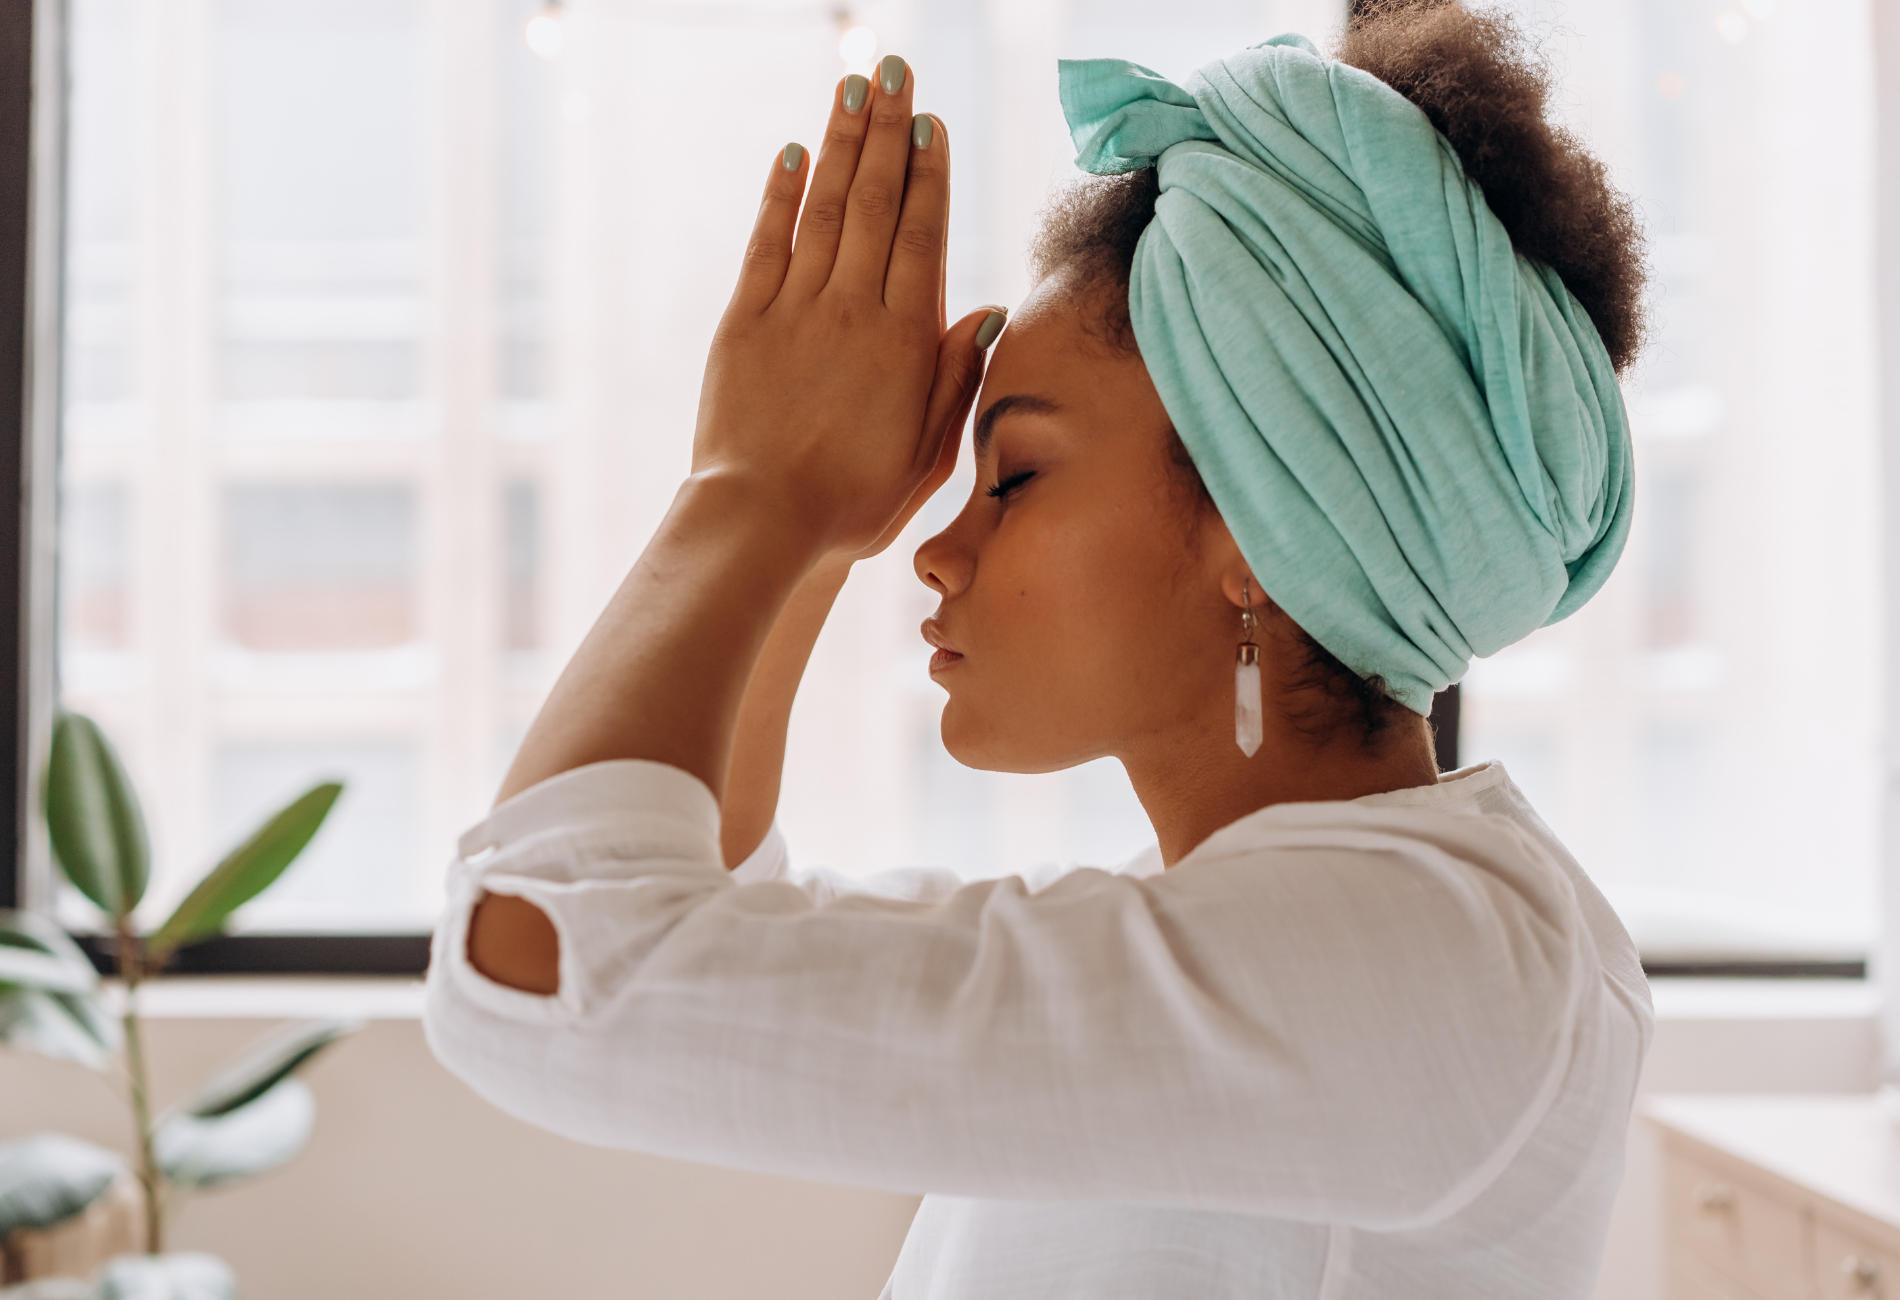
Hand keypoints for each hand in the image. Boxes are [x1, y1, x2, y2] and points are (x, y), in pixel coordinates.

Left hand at [693, 58, 996, 561]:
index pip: (922, 235)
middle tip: (893, 70)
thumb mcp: (926, 454)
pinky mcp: (745, 322)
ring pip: (826, 208)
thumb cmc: (852, 504)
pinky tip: (794, 154)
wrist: (762, 524)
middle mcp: (852, 310)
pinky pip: (768, 243)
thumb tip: (986, 312)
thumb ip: (955, 378)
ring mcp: (795, 310)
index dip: (929, 172)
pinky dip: (782, 195)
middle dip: (887, 131)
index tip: (931, 120)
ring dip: (842, 143)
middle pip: (878, 202)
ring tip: (852, 86)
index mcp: (905, 340)